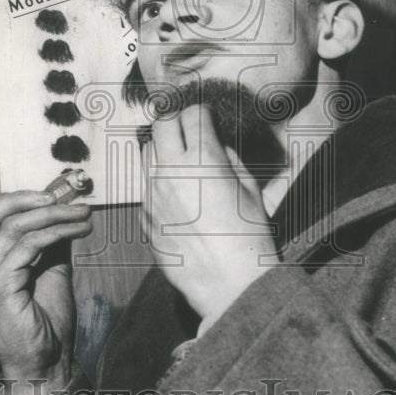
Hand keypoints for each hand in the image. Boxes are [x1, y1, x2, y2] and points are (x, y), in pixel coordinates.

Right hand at [0, 190, 92, 394]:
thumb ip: (50, 242)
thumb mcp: (50, 271)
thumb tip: (65, 210)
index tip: (52, 195)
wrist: (45, 364)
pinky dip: (55, 233)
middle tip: (60, 197)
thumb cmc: (46, 324)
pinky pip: (27, 246)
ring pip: (13, 227)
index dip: (15, 199)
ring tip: (82, 215)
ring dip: (53, 215)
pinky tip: (77, 232)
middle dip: (24, 198)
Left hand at [143, 104, 278, 328]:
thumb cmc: (249, 238)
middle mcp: (171, 171)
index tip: (206, 116)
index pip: (193, 114)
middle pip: (162, 123)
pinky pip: (144, 184)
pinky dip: (157, 178)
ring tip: (178, 156)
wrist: (228, 284)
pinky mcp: (144, 216)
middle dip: (175, 119)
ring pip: (146, 151)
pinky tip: (174, 191)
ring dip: (162, 147)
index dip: (202, 111)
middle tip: (188, 127)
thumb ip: (229, 159)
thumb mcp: (251, 190)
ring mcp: (152, 194)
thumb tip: (215, 145)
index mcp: (203, 160)